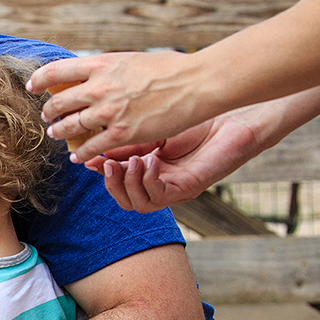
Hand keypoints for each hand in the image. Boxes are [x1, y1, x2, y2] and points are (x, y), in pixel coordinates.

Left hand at [28, 51, 206, 161]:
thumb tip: (92, 75)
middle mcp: (100, 88)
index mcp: (102, 65)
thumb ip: (108, 69)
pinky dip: (80, 154)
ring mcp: (109, 112)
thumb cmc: (170, 69)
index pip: (56, 71)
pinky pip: (90, 148)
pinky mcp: (122, 133)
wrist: (197, 83)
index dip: (39, 80)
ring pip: (69, 126)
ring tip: (56, 134)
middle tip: (47, 116)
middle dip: (48, 112)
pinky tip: (76, 157)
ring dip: (59, 132)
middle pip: (58, 103)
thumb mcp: (130, 60)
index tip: (33, 86)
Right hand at [87, 109, 260, 212]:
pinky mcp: (186, 190)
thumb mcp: (153, 128)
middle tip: (105, 163)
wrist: (234, 116)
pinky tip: (149, 161)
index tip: (85, 159)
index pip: (118, 179)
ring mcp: (173, 189)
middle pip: (124, 199)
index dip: (101, 172)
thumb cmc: (199, 117)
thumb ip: (128, 142)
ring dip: (127, 183)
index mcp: (150, 167)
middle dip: (110, 183)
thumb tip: (95, 149)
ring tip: (130, 161)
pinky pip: (157, 197)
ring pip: (137, 204)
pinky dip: (147, 181)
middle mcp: (160, 182)